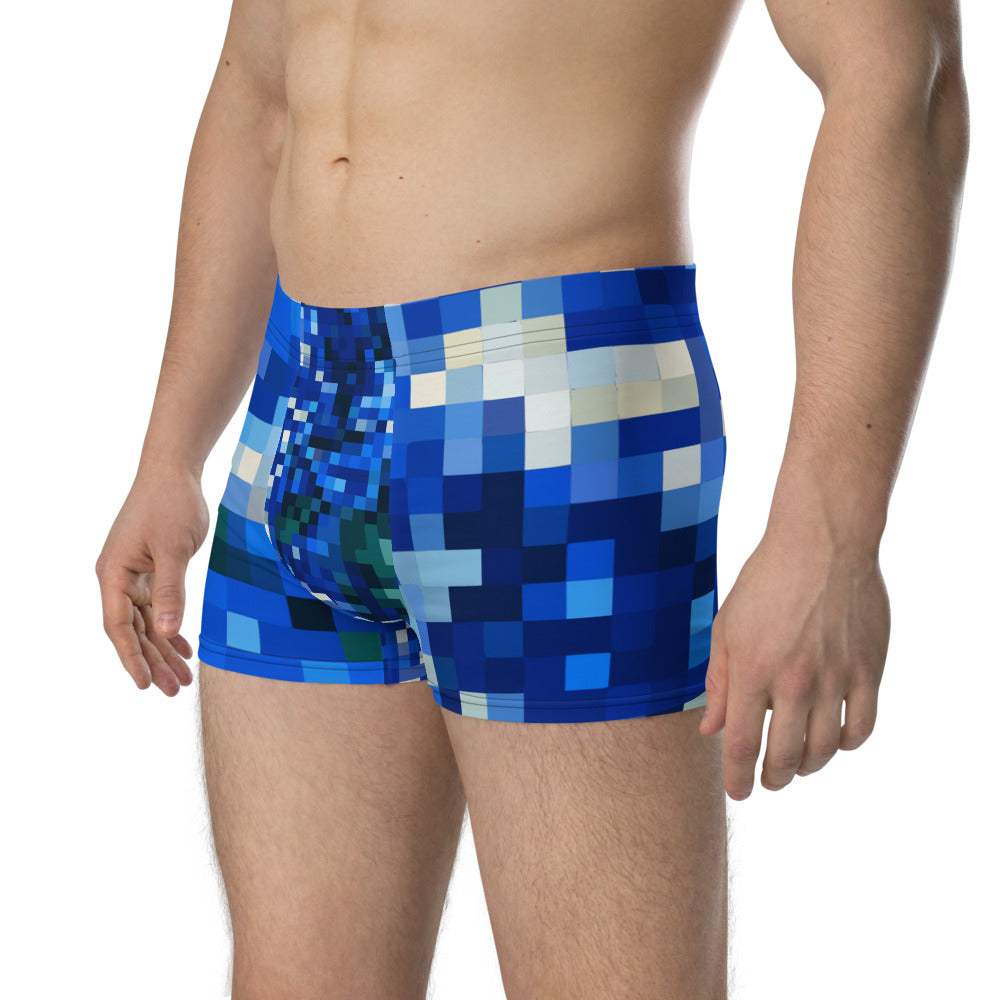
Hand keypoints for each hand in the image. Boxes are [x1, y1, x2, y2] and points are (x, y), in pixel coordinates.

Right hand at [95, 464, 209, 695]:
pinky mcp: (150, 571)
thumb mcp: (174, 548)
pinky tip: (183, 648)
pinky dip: (170, 628)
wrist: (174, 472)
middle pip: (133, 632)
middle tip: (174, 690)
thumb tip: (165, 631)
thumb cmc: (171, 504)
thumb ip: (171, 590)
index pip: (119, 627)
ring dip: (163, 650)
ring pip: (146, 623)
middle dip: (153, 662)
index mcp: (114, 575)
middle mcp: (118, 579)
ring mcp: (133, 575)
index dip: (131, 658)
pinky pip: (157, 608)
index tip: (144, 685)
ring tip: (182, 678)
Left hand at [699, 522, 889, 799]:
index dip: (738, 777)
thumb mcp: (727, 629)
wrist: (821, 544)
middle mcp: (794, 681)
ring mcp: (835, 677)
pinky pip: (862, 726)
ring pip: (825, 749)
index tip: (739, 793)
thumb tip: (711, 730)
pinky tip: (835, 741)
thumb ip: (719, 683)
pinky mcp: (868, 669)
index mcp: (753, 671)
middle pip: (785, 756)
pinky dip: (847, 744)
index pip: (743, 745)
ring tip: (798, 765)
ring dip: (809, 766)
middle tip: (768, 780)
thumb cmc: (765, 582)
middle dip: (772, 777)